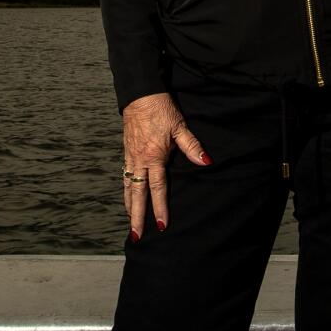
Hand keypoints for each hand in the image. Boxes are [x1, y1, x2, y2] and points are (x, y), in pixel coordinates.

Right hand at [120, 92, 210, 240]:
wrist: (140, 94)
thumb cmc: (162, 109)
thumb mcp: (180, 126)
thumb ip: (192, 147)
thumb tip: (206, 162)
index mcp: (154, 156)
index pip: (158, 188)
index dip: (159, 208)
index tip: (161, 226)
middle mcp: (140, 160)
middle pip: (137, 194)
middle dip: (137, 217)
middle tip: (135, 236)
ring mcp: (131, 156)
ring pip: (127, 187)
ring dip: (129, 206)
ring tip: (131, 222)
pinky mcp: (126, 151)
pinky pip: (124, 176)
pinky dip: (125, 190)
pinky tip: (127, 196)